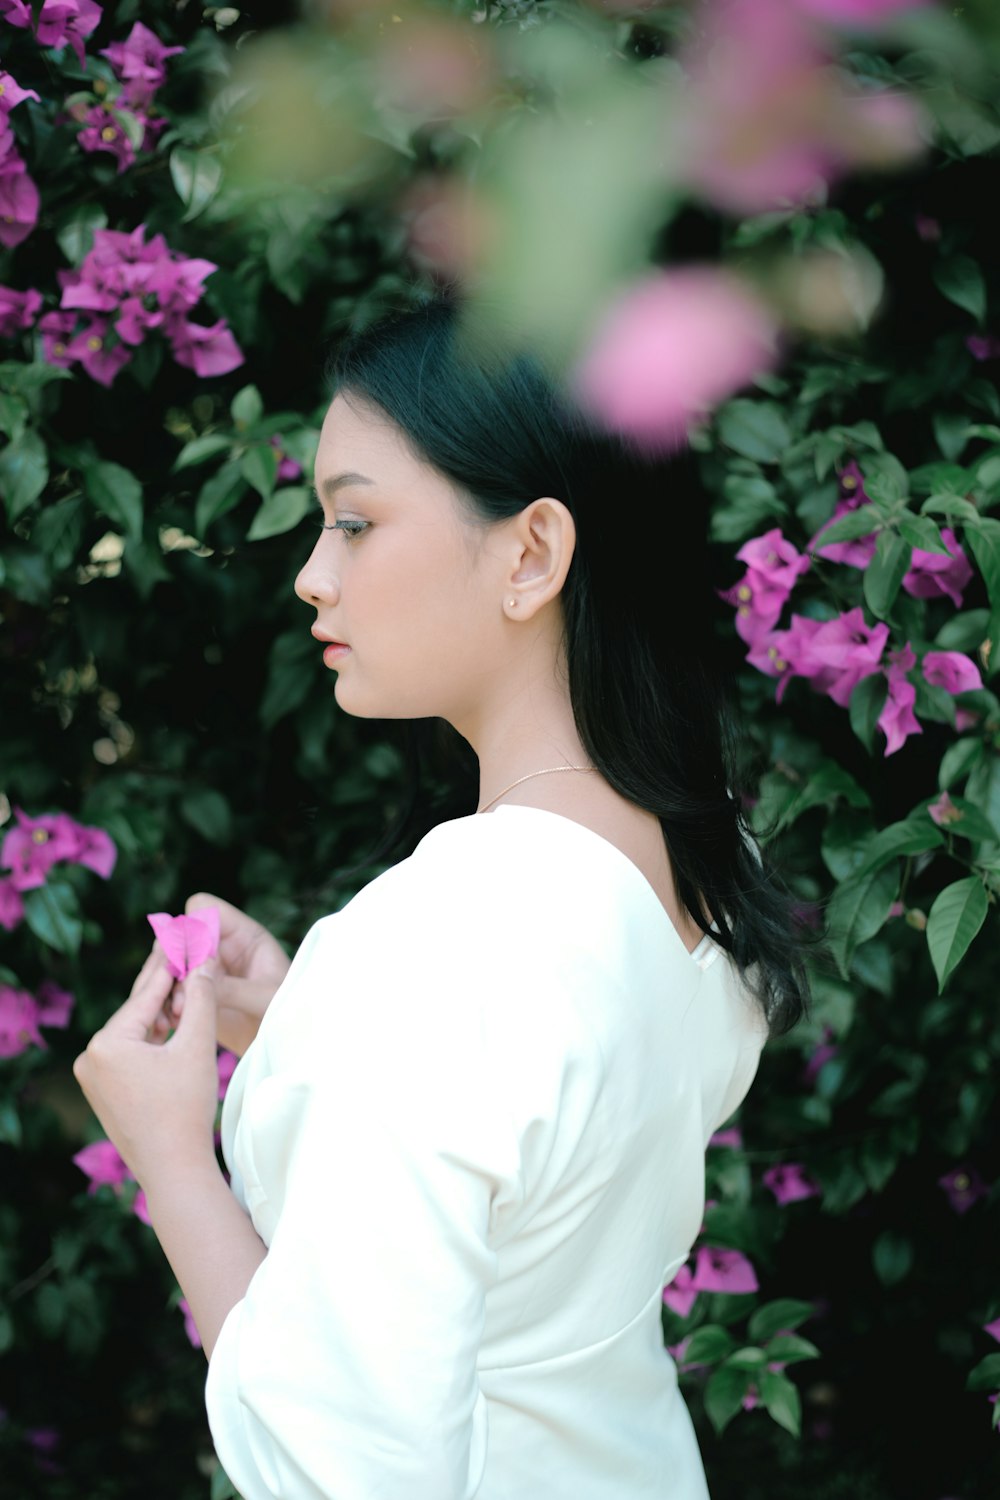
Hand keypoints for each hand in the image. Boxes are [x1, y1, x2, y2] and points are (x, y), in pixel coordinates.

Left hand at [73, 948, 219, 1188]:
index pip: (147, 993)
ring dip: (163, 1015)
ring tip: (189, 986)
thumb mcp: (197, 1045)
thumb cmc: (186, 1108)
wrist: (173, 1169)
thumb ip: (201, 997)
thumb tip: (203, 959)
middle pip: (138, 1011)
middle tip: (185, 949)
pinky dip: (153, 1039)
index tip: (185, 933)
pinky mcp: (101, 1091)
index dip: (172, 961)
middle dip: (167, 985)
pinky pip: (129, 1052)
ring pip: (135, 1031)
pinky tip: (174, 1026)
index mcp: (106, 1043)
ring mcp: (91, 1076)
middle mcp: (89, 1056)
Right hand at [153, 892, 291, 1056]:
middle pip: (176, 934)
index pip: (204, 908)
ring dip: (165, 984)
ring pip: (165, 962)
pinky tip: (172, 1023)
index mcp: (242, 934)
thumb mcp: (266, 999)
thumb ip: (234, 988)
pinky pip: (163, 990)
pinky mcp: (191, 994)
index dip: (192, 927)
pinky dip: (161, 1003)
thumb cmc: (286, 1014)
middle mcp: (218, 947)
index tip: (196, 960)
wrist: (279, 1044)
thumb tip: (199, 980)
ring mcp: (202, 970)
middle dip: (173, 960)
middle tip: (181, 992)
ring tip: (179, 1013)